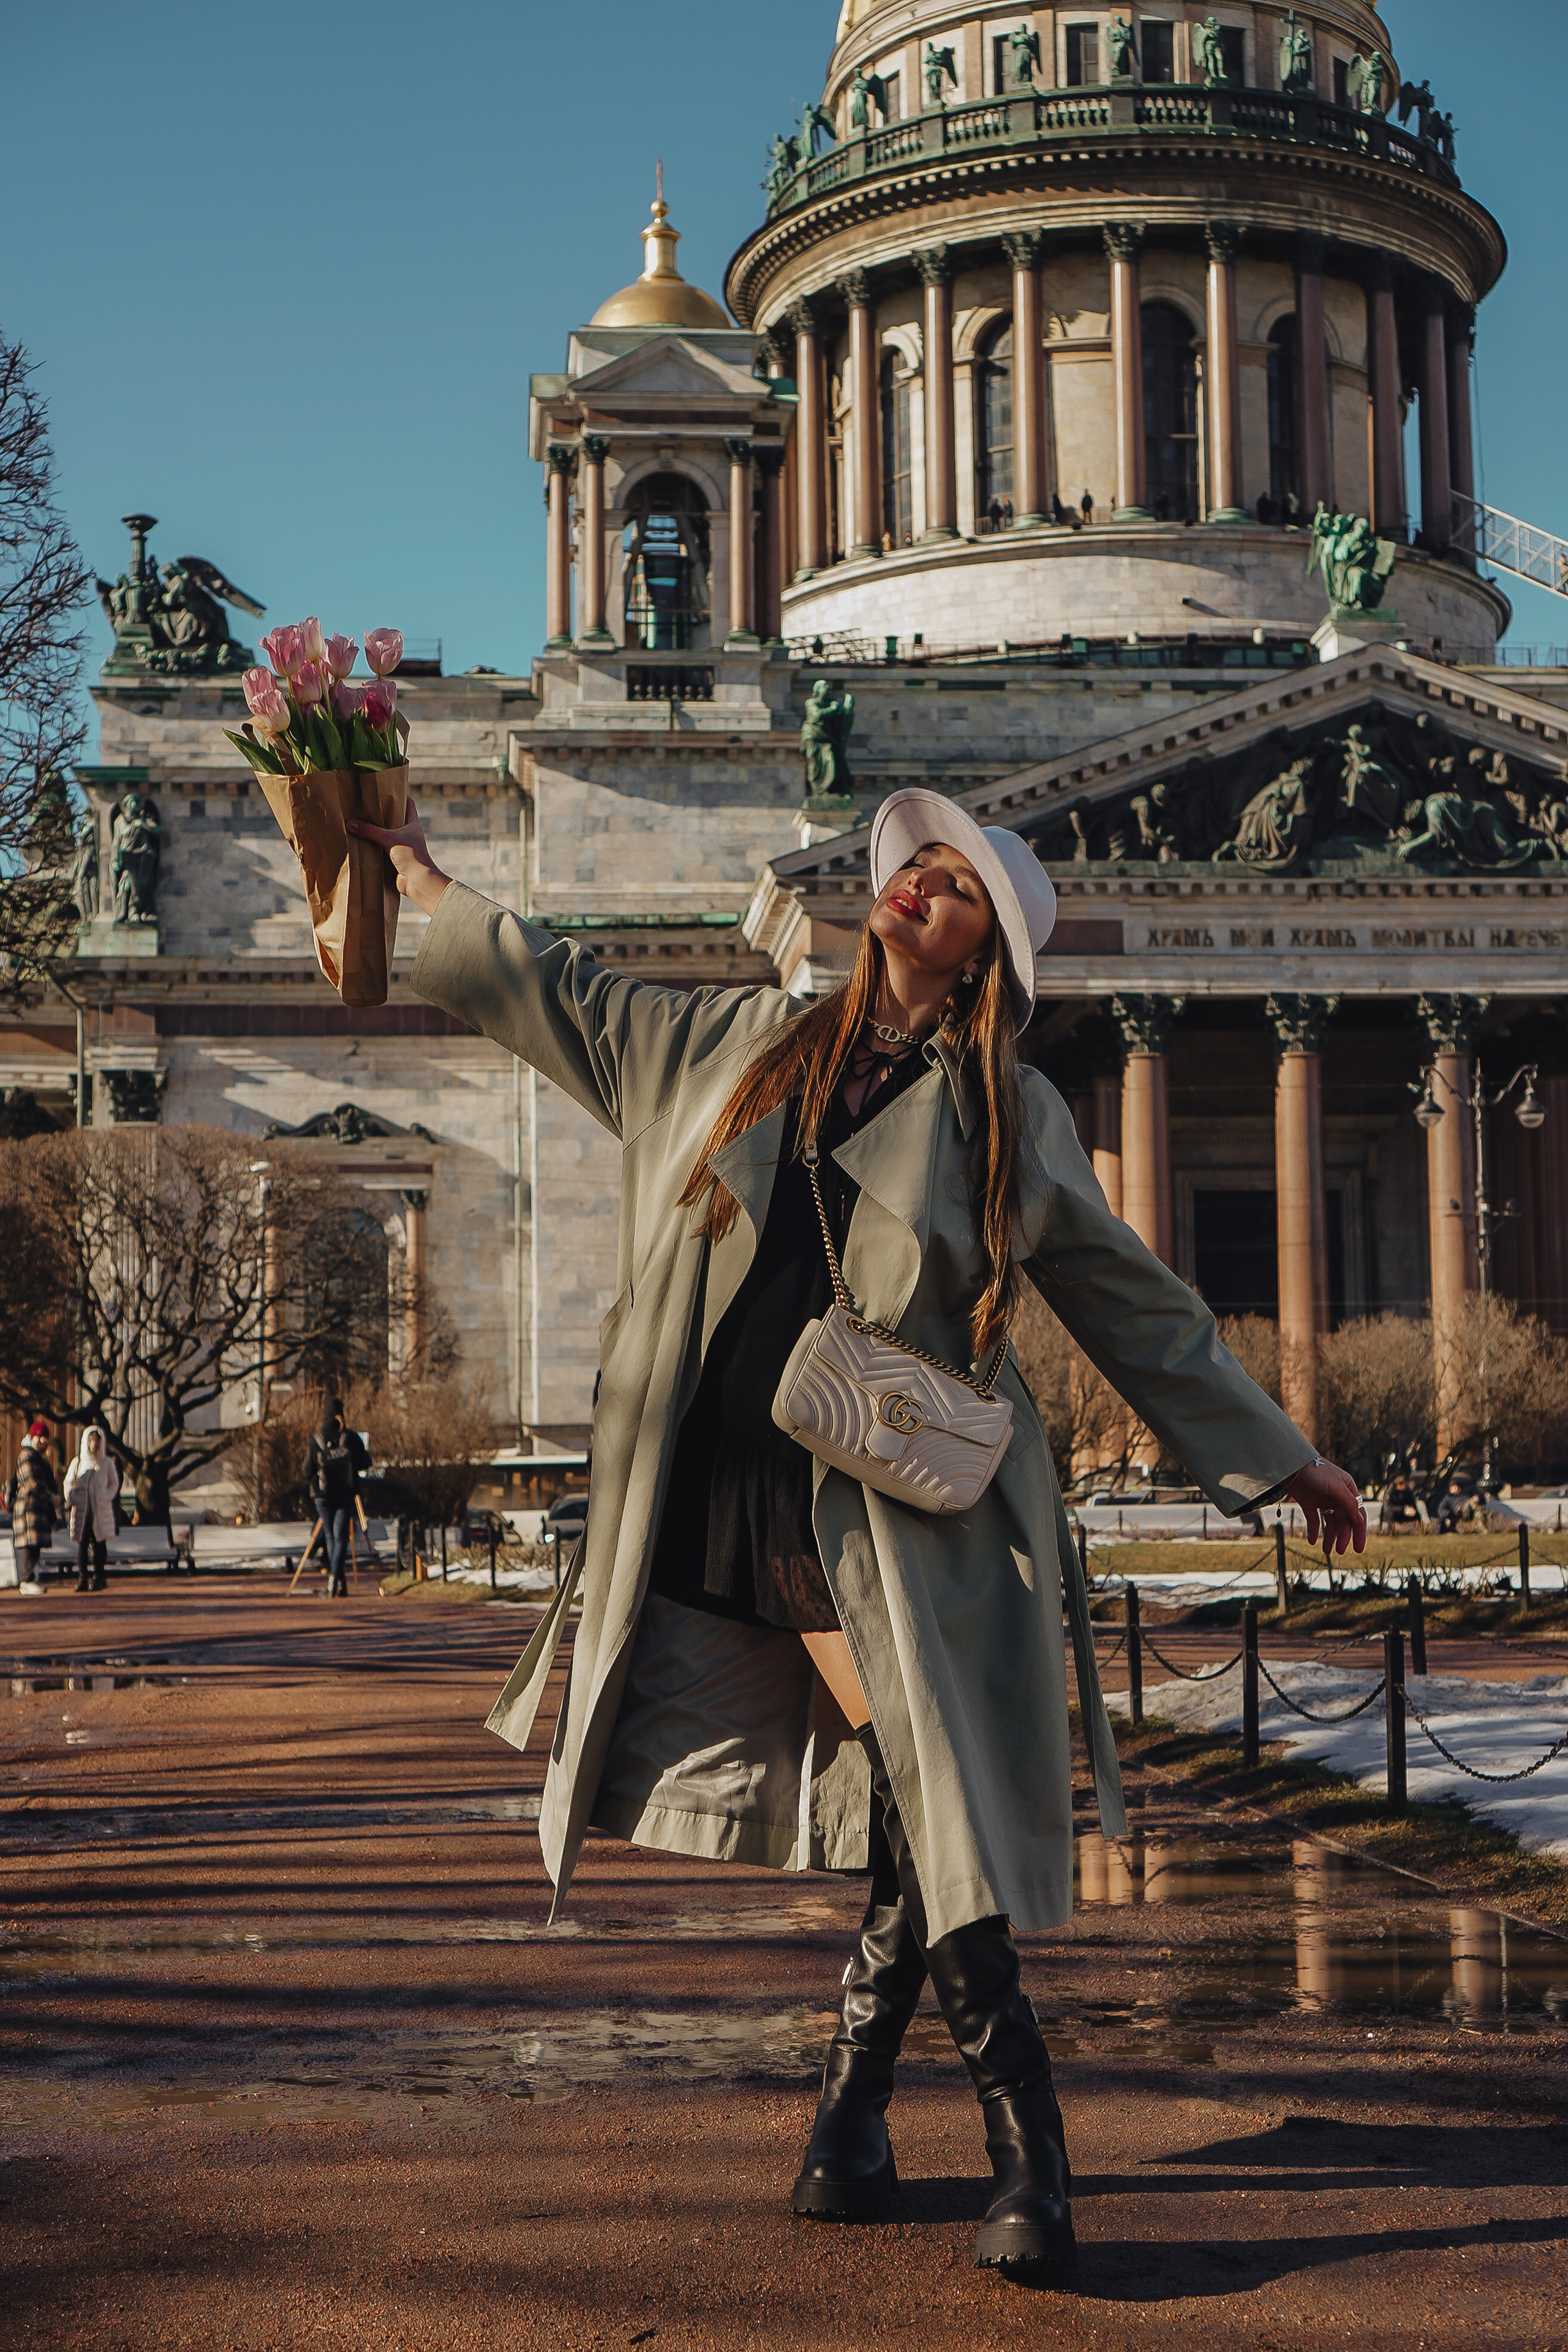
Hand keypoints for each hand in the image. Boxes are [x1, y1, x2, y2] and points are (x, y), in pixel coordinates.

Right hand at [345, 791, 449, 917]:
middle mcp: (409, 834)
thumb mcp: (389, 839)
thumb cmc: (411, 856)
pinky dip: (374, 846)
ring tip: (361, 822)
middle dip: (383, 813)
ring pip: (388, 835)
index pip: (408, 804)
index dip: (400, 795)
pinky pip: (383, 849)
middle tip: (367, 805)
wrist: (418, 881)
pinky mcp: (396, 859)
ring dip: (377, 831)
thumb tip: (350, 824)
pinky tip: (362, 843)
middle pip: (396, 819)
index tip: (386, 789)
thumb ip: (370, 831)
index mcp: (413, 824)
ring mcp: (403, 847)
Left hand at [1286, 1458, 1366, 1556]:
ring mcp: (1322, 1500)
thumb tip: (1359, 1520)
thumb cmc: (1316, 1472)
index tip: (1358, 1549)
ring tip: (1326, 1550)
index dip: (1359, 1533)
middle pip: (1343, 1521)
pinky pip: (1314, 1520)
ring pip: (1329, 1523)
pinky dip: (1314, 1531)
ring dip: (1329, 1537)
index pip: (1357, 1515)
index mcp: (1347, 1491)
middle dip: (1342, 1537)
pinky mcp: (1308, 1502)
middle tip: (1338, 1552)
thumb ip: (1348, 1503)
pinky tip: (1312, 1541)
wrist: (1291, 1464)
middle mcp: (1337, 1496)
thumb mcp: (1336, 1486)